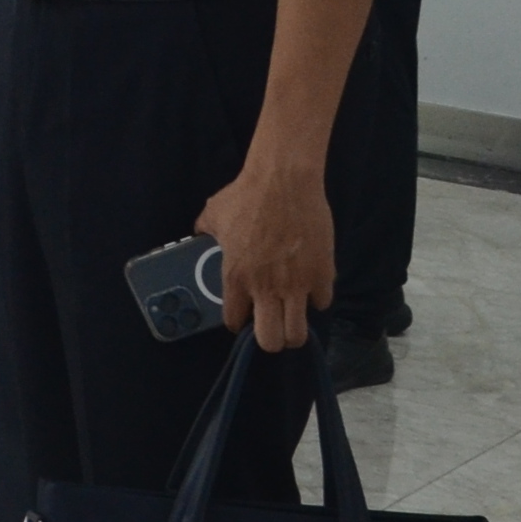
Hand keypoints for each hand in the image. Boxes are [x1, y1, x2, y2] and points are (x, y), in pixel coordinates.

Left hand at [204, 151, 336, 349]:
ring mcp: (297, 285)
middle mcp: (266, 288)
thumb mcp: (212, 215)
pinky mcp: (322, 274)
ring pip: (298, 333)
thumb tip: (198, 235)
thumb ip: (204, 233)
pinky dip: (317, 298)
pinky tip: (310, 286)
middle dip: (270, 340)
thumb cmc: (246, 195)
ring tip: (292, 316)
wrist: (284, 180)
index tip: (242, 317)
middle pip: (271, 341)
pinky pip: (322, 302)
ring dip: (295, 329)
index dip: (237, 322)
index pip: (234, 321)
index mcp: (235, 277)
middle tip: (271, 327)